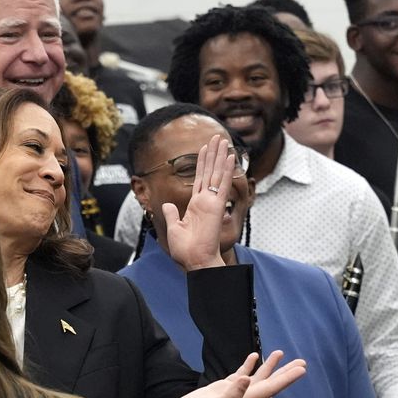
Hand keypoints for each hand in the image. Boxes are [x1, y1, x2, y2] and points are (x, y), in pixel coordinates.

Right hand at [156, 351, 306, 397]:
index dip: (287, 378)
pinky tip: (253, 356)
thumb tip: (247, 379)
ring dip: (270, 367)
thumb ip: (231, 394)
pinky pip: (242, 374)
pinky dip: (249, 365)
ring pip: (258, 377)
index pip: (271, 387)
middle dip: (285, 372)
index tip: (301, 368)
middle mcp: (244, 396)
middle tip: (301, 361)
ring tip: (280, 353)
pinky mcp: (224, 388)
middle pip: (270, 383)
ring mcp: (235, 392)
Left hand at [164, 135, 233, 270]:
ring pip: (217, 173)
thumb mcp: (174, 228)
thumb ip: (172, 215)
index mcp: (196, 205)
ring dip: (220, 156)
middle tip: (216, 137)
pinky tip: (229, 156)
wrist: (194, 260)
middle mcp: (206, 201)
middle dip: (212, 154)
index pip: (201, 179)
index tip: (204, 149)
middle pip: (210, 172)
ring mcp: (212, 202)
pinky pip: (222, 183)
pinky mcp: (217, 205)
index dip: (202, 163)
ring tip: (222, 139)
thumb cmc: (186, 250)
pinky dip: (226, 169)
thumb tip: (168, 205)